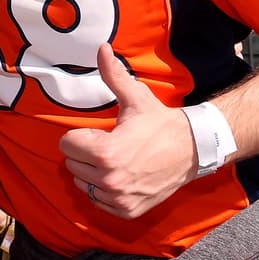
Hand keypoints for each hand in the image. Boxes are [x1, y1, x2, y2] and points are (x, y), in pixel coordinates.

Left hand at [59, 44, 196, 218]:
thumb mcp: (135, 98)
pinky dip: (104, 190)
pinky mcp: (127, 211)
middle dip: (84, 153)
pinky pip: (97, 201)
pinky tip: (121, 175)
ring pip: (82, 184)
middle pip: (72, 165)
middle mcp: (109, 180)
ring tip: (115, 160)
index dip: (80, 135)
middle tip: (108, 144)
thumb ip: (113, 75)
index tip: (100, 132)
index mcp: (105, 153)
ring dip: (92, 172)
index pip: (66, 144)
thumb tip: (101, 48)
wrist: (192, 151)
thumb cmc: (160, 123)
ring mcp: (118, 198)